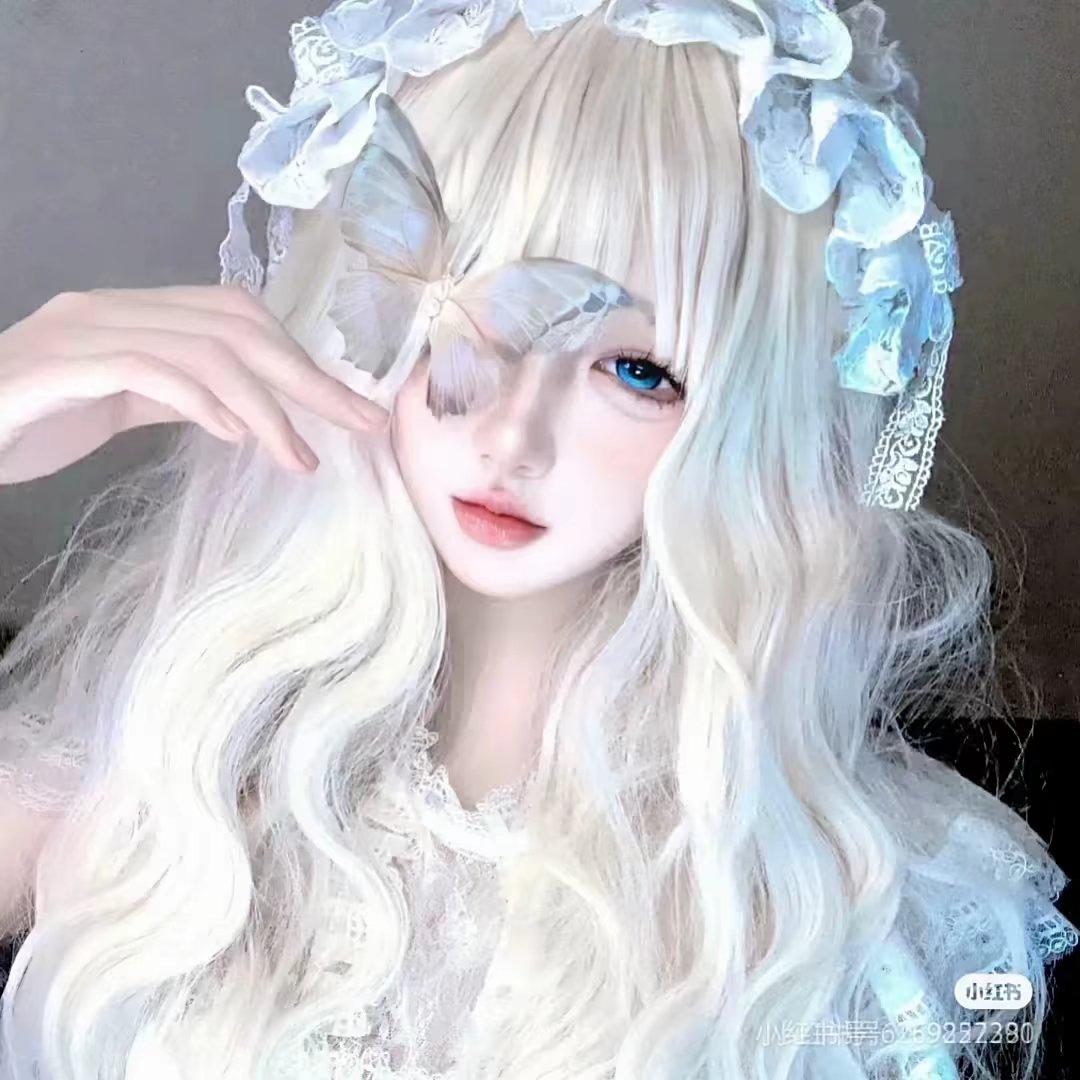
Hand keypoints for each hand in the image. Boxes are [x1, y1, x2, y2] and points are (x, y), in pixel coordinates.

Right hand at [0, 284, 389, 484]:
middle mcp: (109, 310)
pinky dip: (201, 401)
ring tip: (298, 457)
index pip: (235, 316)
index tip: (345, 406)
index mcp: (131, 314)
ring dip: (265, 407)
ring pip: (202, 350)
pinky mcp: (56, 368)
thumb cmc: (31, 420)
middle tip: (358, 423)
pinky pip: (147, 371)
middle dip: (306, 377)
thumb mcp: (118, 405)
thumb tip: (245, 411)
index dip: (297, 356)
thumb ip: (178, 394)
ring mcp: (80, 333)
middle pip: (234, 326)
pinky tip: (232, 434)